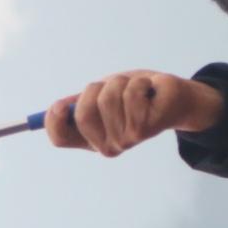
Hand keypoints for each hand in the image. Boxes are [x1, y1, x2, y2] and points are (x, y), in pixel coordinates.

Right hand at [45, 70, 223, 156]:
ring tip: (135, 88)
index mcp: (92, 139)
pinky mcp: (145, 127)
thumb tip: (57, 106)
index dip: (54, 119)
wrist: (173, 99)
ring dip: (121, 82)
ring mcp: (127, 139)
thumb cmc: (135, 96)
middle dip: (95, 89)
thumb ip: (81, 101)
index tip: (61, 102)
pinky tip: (149, 91)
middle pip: (82, 114)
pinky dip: (140, 82)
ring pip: (108, 97)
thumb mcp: (103, 94)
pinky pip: (131, 93)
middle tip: (110, 85)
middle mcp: (108, 145)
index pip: (60, 138)